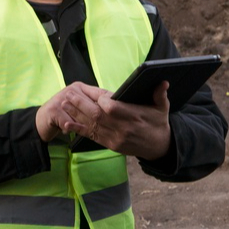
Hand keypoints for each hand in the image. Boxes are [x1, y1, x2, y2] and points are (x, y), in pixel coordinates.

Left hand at [38, 81, 170, 158]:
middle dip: (82, 105)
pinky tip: (67, 123)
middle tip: (70, 94)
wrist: (158, 147)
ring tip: (64, 103)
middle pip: (98, 116)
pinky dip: (79, 130)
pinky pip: (92, 137)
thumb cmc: (158, 123)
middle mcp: (123, 129)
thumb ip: (160, 95)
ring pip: (92, 126)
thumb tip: (163, 82)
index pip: (113, 109)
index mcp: (135, 117)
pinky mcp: (110, 145)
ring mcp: (115, 138)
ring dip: (76, 114)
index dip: (103, 101)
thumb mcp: (162, 108)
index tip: (97, 94)